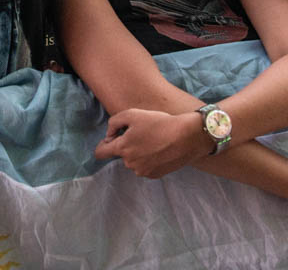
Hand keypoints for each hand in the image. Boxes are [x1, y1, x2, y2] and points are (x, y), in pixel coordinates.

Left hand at [93, 108, 210, 177]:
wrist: (187, 137)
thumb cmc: (159, 123)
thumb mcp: (131, 114)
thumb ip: (113, 123)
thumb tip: (109, 135)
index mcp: (122, 149)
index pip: (100, 153)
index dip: (102, 146)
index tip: (109, 140)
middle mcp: (130, 164)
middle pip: (121, 154)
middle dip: (126, 144)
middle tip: (141, 133)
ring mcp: (143, 171)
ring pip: (134, 161)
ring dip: (138, 152)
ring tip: (153, 140)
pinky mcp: (155, 175)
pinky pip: (145, 166)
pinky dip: (148, 159)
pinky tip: (159, 149)